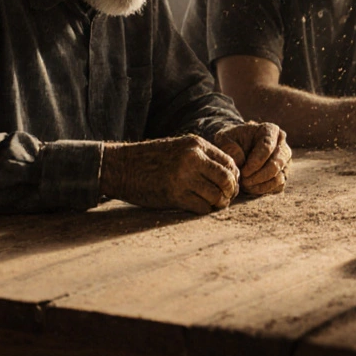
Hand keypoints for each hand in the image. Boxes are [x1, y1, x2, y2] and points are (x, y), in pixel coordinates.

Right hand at [101, 135, 238, 213]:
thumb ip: (201, 157)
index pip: (230, 162)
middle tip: (225, 198)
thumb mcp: (179, 148)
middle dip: (230, 192)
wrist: (122, 166)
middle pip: (228, 180)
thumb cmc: (150, 158)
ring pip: (217, 195)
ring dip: (218, 203)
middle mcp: (193, 158)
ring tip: (213, 205)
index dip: (233, 177)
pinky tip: (199, 207)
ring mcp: (184, 177)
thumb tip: (227, 174)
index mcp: (196, 145)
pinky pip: (202, 207)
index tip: (228, 185)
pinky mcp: (174, 195)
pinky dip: (204, 210)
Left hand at [213, 122, 291, 194]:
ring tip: (245, 185)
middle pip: (276, 164)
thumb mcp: (224, 138)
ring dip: (261, 184)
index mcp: (271, 130)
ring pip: (278, 177)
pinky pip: (278, 186)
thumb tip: (240, 162)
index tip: (243, 171)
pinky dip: (264, 189)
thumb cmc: (232, 141)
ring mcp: (284, 161)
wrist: (237, 147)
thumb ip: (229, 147)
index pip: (268, 147)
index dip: (256, 162)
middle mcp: (282, 145)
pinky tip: (250, 188)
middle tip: (243, 181)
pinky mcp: (283, 174)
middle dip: (258, 176)